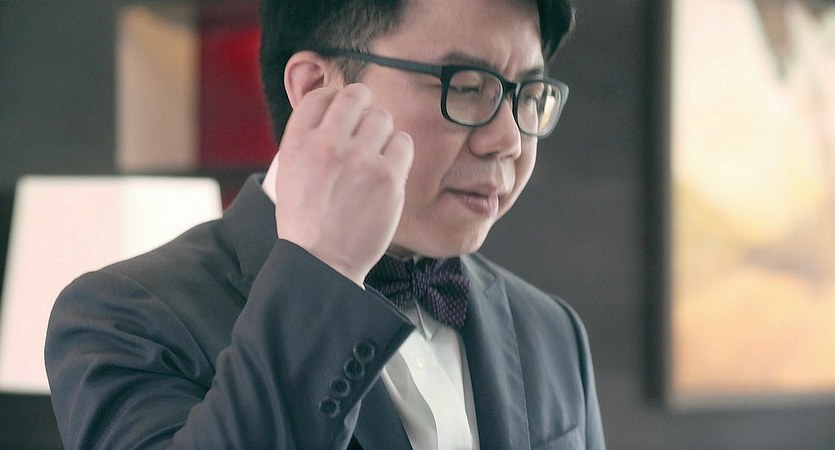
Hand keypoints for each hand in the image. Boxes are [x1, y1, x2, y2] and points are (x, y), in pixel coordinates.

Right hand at [274, 84, 413, 285]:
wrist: (321, 262)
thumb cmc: (306, 222)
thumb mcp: (290, 173)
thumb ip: (308, 140)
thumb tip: (333, 111)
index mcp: (298, 142)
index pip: (322, 95)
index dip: (335, 102)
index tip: (341, 116)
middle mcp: (328, 144)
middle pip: (356, 96)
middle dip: (362, 109)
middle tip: (363, 130)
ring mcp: (360, 159)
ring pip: (382, 117)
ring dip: (380, 132)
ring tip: (373, 156)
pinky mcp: (388, 177)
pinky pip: (403, 142)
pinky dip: (398, 151)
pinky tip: (388, 168)